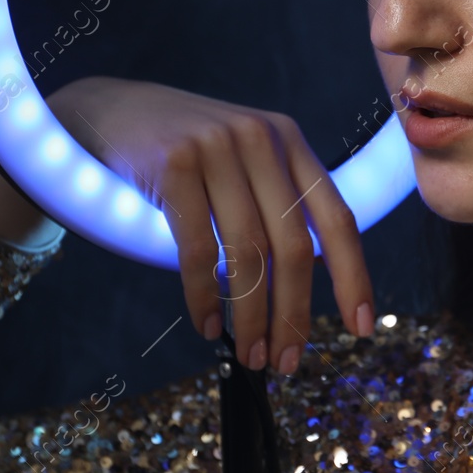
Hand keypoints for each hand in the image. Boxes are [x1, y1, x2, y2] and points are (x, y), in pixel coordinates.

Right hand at [45, 75, 374, 373]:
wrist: (112, 111)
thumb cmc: (185, 153)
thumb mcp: (244, 163)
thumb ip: (277, 207)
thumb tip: (306, 285)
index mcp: (291, 143)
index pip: (338, 219)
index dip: (353, 278)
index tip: (360, 329)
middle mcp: (262, 140)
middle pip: (294, 246)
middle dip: (294, 314)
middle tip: (286, 362)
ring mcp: (218, 148)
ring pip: (249, 253)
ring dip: (251, 316)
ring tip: (249, 355)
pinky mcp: (174, 164)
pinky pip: (198, 249)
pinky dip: (206, 296)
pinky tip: (208, 324)